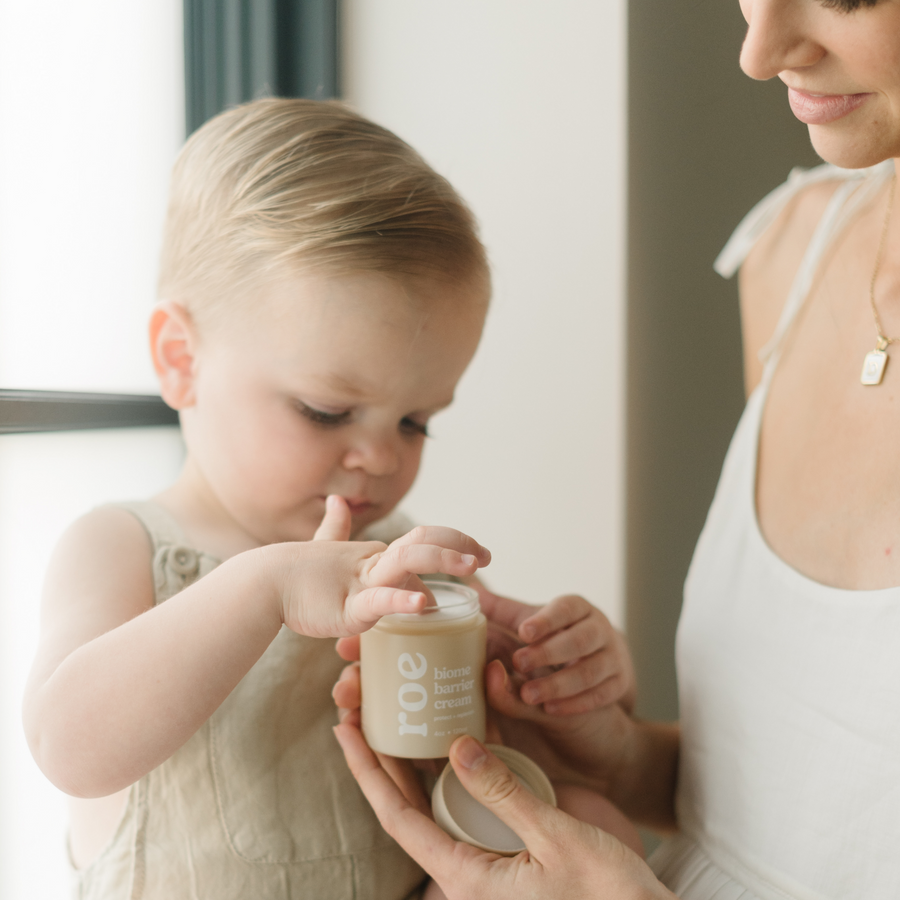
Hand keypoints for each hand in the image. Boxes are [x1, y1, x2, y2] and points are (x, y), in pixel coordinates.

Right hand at [271, 496, 490, 638]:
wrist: (262, 585)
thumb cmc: (295, 573)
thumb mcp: (325, 550)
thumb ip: (334, 527)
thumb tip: (337, 501)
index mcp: (376, 554)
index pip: (423, 540)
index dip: (453, 543)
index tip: (479, 555)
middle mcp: (375, 561)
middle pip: (423, 543)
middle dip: (458, 546)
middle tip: (486, 557)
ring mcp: (362, 582)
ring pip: (408, 562)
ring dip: (443, 560)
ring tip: (471, 566)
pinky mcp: (348, 607)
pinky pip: (378, 601)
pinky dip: (400, 601)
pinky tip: (423, 604)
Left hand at [334, 726, 676, 899]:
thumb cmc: (608, 897)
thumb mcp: (556, 842)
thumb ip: (504, 795)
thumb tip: (457, 746)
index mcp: (465, 872)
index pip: (398, 815)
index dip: (368, 772)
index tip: (345, 732)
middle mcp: (471, 851)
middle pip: (413, 794)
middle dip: (385, 749)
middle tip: (364, 700)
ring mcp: (495, 835)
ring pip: (447, 783)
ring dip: (426, 741)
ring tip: (407, 695)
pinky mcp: (521, 821)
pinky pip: (486, 779)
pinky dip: (475, 743)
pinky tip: (465, 708)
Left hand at [479, 589, 635, 715]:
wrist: (604, 658)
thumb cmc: (558, 635)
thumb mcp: (534, 619)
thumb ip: (503, 610)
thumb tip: (470, 590)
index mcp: (578, 607)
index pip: (566, 608)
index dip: (547, 620)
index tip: (524, 632)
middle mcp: (600, 628)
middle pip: (579, 639)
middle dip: (549, 653)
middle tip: (520, 664)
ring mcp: (613, 656)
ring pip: (591, 670)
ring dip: (560, 684)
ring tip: (530, 695)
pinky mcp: (620, 683)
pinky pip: (602, 694)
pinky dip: (577, 702)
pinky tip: (552, 709)